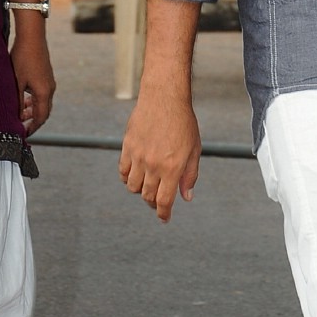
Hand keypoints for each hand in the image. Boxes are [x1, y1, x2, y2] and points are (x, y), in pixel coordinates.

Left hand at [10, 24, 55, 133]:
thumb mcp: (16, 82)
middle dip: (33, 121)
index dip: (32, 128)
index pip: (40, 117)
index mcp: (44, 92)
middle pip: (44, 112)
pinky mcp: (46, 76)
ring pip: (43, 103)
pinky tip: (23, 99)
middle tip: (21, 128)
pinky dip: (34, 101)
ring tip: (20, 114)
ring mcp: (49, 82)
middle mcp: (50, 89)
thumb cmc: (22, 58)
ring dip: (33, 110)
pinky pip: (42, 94)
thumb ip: (17, 101)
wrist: (32, 37)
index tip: (22, 135)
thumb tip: (17, 118)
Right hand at [119, 90, 201, 223]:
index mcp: (172, 168)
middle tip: (158, 203)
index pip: (164, 200)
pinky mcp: (127, 147)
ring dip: (140, 191)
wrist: (164, 98)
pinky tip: (135, 175)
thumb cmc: (183, 123)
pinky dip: (127, 178)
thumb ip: (190, 175)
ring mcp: (138, 156)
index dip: (163, 213)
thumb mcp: (194, 150)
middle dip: (153, 204)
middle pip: (147, 196)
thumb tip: (186, 197)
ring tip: (148, 186)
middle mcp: (153, 165)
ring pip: (132, 186)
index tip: (164, 218)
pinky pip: (123, 171)